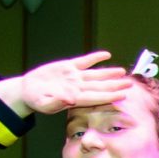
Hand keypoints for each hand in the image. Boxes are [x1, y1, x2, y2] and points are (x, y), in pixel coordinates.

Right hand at [0, 51, 134, 117]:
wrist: (28, 90)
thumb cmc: (36, 100)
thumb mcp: (44, 103)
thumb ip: (57, 101)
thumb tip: (70, 100)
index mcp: (75, 97)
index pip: (96, 97)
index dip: (110, 96)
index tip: (123, 95)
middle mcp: (78, 87)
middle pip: (101, 86)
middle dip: (116, 85)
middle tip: (130, 83)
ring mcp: (74, 76)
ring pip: (96, 74)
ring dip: (109, 73)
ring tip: (122, 71)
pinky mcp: (68, 66)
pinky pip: (84, 61)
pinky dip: (95, 58)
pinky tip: (106, 55)